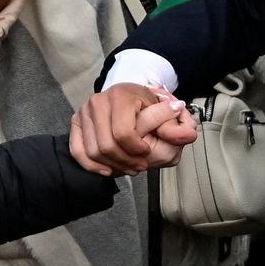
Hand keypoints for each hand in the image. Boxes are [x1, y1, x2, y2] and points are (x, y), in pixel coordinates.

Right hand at [67, 82, 196, 174]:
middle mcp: (98, 102)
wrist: (126, 96)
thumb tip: (189, 135)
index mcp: (121, 96)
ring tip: (130, 167)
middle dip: (126, 161)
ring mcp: (84, 113)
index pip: (124, 133)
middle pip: (107, 146)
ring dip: (113, 166)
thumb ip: (178, 124)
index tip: (147, 152)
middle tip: (141, 166)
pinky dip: (92, 165)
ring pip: (94, 152)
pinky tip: (109, 170)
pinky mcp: (75, 123)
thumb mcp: (166, 109)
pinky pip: (78, 152)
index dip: (136, 149)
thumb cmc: (147, 104)